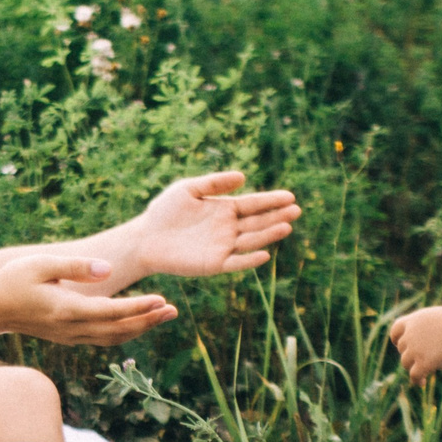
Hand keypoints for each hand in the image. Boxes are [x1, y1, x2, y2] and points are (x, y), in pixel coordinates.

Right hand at [0, 254, 176, 345]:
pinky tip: (136, 322)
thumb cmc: (12, 281)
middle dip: (148, 321)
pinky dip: (124, 332)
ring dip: (140, 328)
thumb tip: (108, 270)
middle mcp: (71, 328)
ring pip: (113, 338)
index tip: (162, 300)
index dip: (139, 308)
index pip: (112, 312)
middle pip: (119, 330)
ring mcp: (70, 337)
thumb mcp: (41, 264)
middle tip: (174, 310)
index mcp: (67, 309)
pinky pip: (103, 339)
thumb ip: (76, 266)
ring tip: (163, 315)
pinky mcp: (68, 338)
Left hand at [128, 172, 301, 278]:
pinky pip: (236, 262)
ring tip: (286, 227)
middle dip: (277, 216)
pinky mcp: (214, 264)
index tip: (290, 196)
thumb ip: (214, 184)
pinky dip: (249, 259)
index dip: (272, 200)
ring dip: (269, 235)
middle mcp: (228, 228)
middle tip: (296, 210)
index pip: (254, 204)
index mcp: (225, 209)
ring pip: (251, 240)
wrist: (145, 238)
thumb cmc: (164, 211)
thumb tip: (243, 177)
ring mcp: (223, 247)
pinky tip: (264, 253)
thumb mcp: (188, 189)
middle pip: (258, 222)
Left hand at [388, 305, 441, 380]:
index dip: (397, 339)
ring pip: (406, 363)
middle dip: (410, 355)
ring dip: (413, 368)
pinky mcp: (424, 362)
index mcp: (414, 320)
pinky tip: (422, 382)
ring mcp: (415, 349)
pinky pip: (414, 375)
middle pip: (402, 349)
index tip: (400, 345)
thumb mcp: (441, 319)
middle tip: (421, 360)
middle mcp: (410, 334)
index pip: (396, 330)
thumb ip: (431, 328)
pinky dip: (416, 380)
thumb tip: (432, 339)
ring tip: (422, 374)